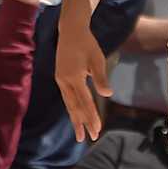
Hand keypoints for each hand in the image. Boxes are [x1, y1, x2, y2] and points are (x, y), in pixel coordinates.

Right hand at [56, 16, 111, 141]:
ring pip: (69, 105)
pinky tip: (75, 116)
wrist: (70, 31)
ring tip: (79, 135)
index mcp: (74, 78)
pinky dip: (72, 109)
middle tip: (90, 138)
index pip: (85, 102)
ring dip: (75, 120)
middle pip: (74, 107)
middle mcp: (65, 82)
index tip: (96, 130)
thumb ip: (100, 77)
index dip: (91, 117)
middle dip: (82, 123)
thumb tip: (107, 94)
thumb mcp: (97, 58)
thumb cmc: (87, 44)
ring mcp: (60, 80)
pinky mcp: (60, 78)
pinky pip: (67, 98)